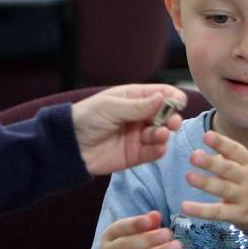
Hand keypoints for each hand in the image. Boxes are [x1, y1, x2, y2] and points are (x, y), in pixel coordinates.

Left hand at [71, 84, 185, 175]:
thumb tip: (163, 98)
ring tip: (159, 134)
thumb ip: (137, 106)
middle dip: (172, 118)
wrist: (68, 146)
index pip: (160, 93)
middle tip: (173, 123)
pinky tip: (158, 148)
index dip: (172, 97)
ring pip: (161, 134)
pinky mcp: (136, 154)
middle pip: (165, 115)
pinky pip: (153, 152)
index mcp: (133, 98)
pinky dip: (159, 150)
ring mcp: (139, 135)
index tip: (178, 103)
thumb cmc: (86, 119)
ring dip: (163, 134)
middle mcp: (140, 116)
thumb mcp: (110, 107)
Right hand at [99, 210, 183, 248]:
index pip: (120, 228)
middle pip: (126, 246)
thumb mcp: (138, 234)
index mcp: (109, 237)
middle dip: (148, 239)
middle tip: (168, 234)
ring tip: (177, 246)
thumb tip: (155, 215)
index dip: (134, 224)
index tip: (149, 220)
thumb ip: (148, 224)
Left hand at [180, 130, 247, 235]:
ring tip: (188, 176)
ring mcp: (244, 197)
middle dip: (211, 162)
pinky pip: (218, 213)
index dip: (221, 143)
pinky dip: (201, 211)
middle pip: (228, 169)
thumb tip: (206, 142)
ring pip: (223, 189)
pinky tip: (185, 207)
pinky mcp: (238, 214)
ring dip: (205, 183)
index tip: (206, 135)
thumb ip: (231, 156)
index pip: (236, 150)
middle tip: (193, 156)